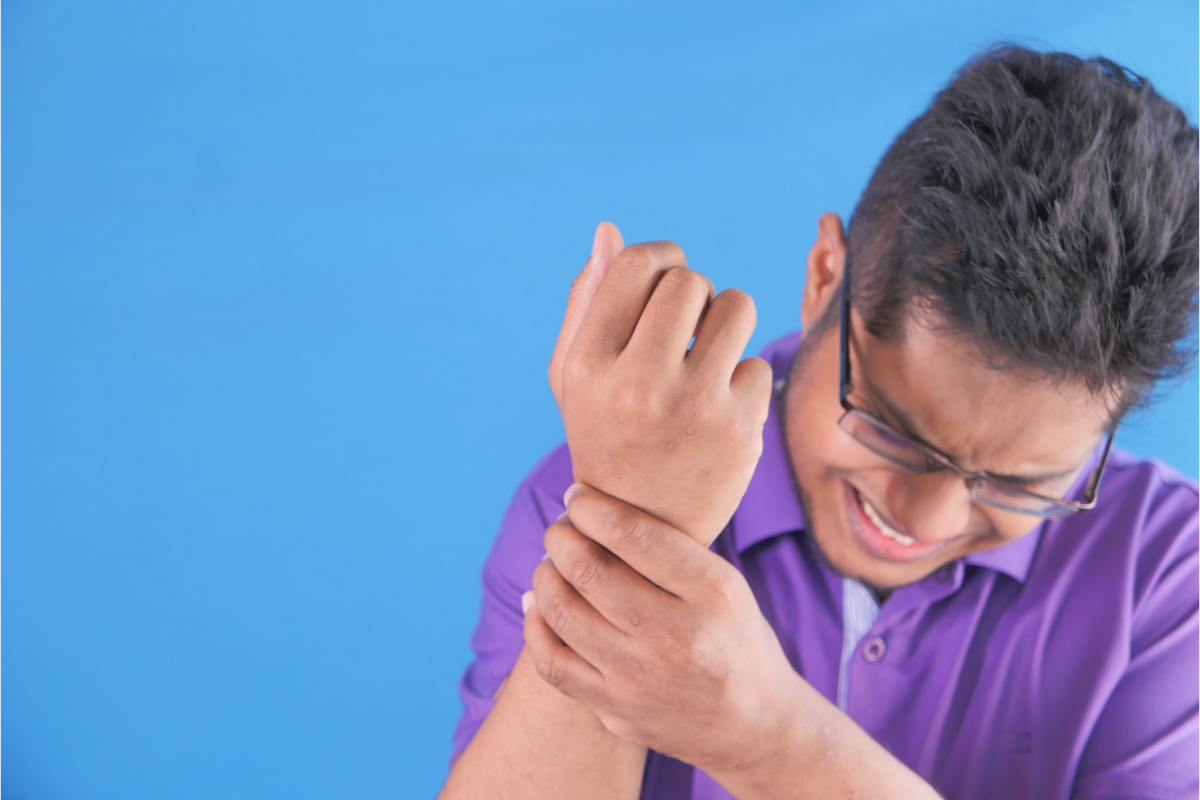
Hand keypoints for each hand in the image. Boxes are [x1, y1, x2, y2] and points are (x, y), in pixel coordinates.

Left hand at [523, 484, 804, 774]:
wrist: (752, 725)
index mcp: (712, 593)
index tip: (577, 497)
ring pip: (561, 611)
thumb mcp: (725, 584)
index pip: (632, 534)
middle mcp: (676, 637)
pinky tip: (539, 603)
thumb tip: (591, 508)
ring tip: (551, 563)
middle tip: (559, 529)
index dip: (591, 507)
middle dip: (561, 537)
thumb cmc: (731, 636)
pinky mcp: (614, 710)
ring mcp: (640, 679)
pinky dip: (535, 625)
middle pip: (589, 570)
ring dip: (545, 575)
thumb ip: (669, 549)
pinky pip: (551, 662)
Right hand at [547, 223, 772, 545]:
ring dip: (726, 321)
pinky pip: (755, 362)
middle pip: (691, 280)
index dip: (661, 258)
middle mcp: (637, 384)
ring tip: (707, 352)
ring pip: (737, 307)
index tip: (665, 281)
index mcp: (589, 363)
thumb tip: (610, 230)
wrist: (641, 530)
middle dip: (693, 292)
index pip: (639, 263)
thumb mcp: (573, 374)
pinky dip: (739, 380)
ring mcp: (693, 408)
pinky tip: (717, 409)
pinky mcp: (739, 430)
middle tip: (685, 326)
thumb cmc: (604, 434)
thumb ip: (587, 301)